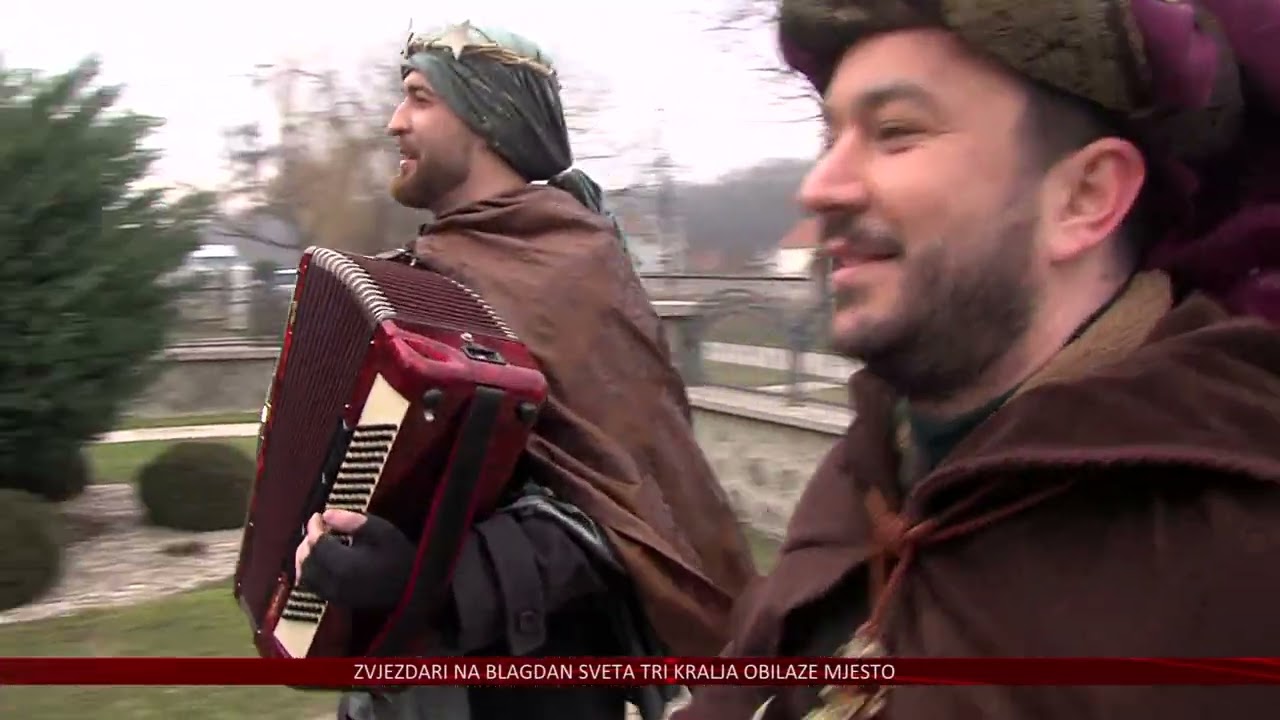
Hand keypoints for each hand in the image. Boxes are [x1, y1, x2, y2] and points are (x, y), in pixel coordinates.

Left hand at [294, 509, 415, 609]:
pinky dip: (309, 572)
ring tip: (315, 544)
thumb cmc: (399, 556)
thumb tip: (327, 514)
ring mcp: (334, 595)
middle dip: (307, 542)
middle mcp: (334, 582)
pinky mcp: (337, 601)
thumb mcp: (382, 532)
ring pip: (306, 576)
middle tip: (317, 528)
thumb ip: (354, 522)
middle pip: (307, 561)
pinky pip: (313, 587)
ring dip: (305, 558)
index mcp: (345, 564)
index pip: (317, 544)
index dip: (313, 527)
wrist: (413, 589)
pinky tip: (319, 562)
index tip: (317, 515)